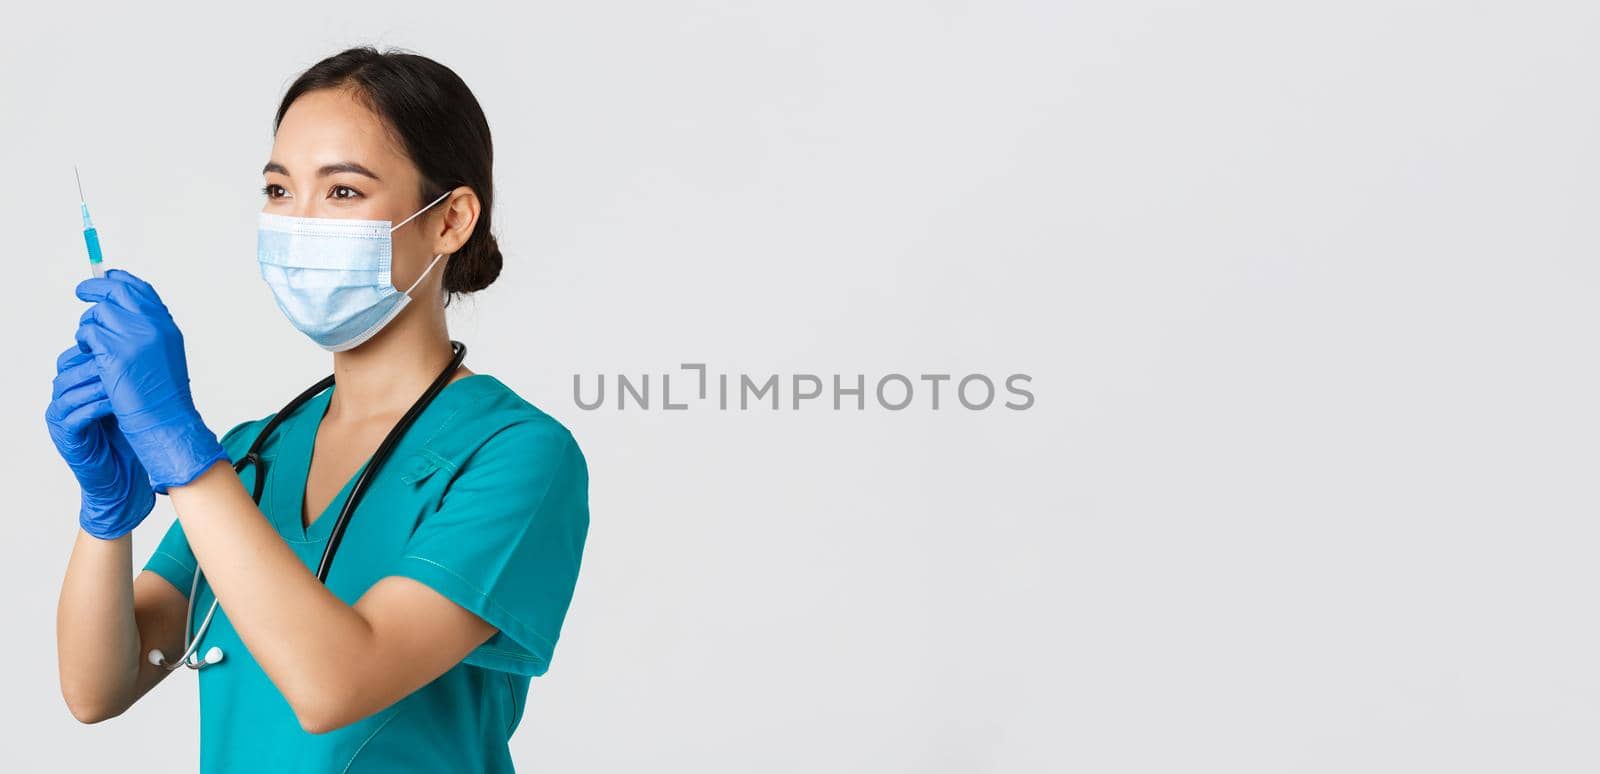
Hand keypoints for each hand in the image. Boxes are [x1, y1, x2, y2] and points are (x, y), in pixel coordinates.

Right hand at [45, 345, 156, 537]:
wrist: (126, 480)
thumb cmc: (131, 439)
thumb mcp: (131, 401)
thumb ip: (130, 378)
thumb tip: (153, 346)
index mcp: (77, 386)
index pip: (77, 357)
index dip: (98, 349)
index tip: (126, 344)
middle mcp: (64, 399)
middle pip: (68, 368)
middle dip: (96, 360)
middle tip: (122, 356)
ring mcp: (61, 418)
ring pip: (69, 389)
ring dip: (97, 381)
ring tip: (123, 378)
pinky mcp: (66, 437)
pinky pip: (75, 415)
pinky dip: (96, 406)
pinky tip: (117, 403)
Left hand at [75, 269, 226, 493]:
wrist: (165, 419)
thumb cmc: (162, 394)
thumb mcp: (162, 355)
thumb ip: (146, 331)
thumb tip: (118, 310)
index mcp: (167, 326)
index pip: (142, 290)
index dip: (121, 279)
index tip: (107, 276)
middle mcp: (154, 326)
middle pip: (118, 291)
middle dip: (95, 287)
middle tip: (81, 291)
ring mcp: (135, 337)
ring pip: (99, 312)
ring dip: (89, 325)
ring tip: (92, 344)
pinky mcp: (115, 352)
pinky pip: (88, 333)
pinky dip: (84, 341)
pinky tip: (90, 354)